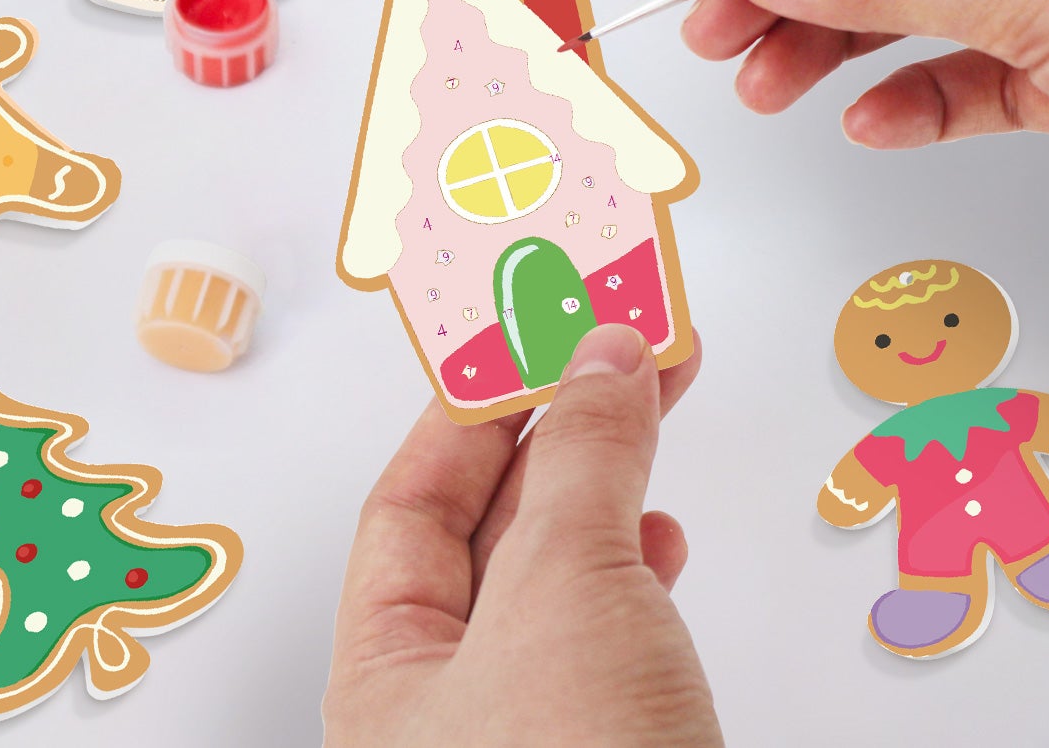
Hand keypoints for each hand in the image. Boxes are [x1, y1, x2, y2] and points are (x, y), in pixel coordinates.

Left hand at [323, 324, 720, 747]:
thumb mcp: (564, 586)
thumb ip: (583, 460)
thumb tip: (601, 361)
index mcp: (387, 676)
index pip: (411, 504)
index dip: (472, 411)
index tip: (529, 340)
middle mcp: (447, 708)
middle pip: (492, 528)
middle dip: (561, 430)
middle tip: (610, 349)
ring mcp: (530, 730)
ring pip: (559, 575)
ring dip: (609, 485)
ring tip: (650, 401)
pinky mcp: (605, 744)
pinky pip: (610, 628)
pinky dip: (639, 567)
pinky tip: (661, 539)